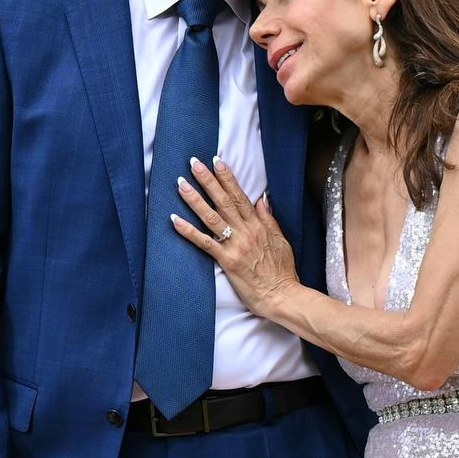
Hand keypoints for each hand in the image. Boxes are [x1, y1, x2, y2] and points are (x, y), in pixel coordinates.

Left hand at [171, 156, 295, 310]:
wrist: (283, 296)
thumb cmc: (283, 271)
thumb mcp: (281, 240)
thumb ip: (269, 219)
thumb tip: (262, 198)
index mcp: (259, 225)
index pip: (240, 195)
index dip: (227, 177)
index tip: (216, 161)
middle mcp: (246, 231)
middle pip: (223, 201)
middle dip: (208, 180)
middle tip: (193, 163)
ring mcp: (236, 245)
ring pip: (212, 217)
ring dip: (195, 199)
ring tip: (181, 184)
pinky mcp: (227, 261)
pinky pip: (204, 243)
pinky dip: (189, 231)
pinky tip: (175, 220)